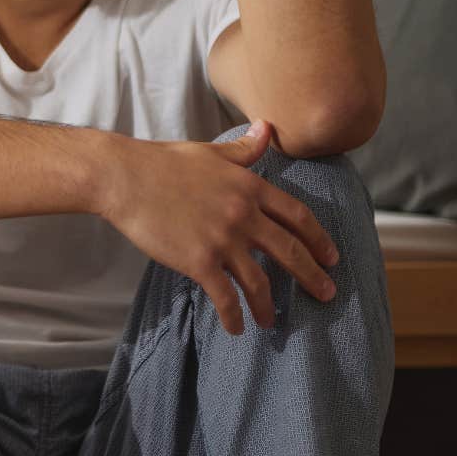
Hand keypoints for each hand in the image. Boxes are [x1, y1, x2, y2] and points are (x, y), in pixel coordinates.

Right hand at [99, 121, 339, 334]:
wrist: (124, 178)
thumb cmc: (163, 162)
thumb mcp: (210, 152)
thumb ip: (244, 148)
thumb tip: (268, 128)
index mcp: (249, 187)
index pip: (297, 216)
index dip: (319, 239)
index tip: (332, 257)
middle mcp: (243, 215)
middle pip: (290, 251)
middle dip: (312, 277)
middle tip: (327, 295)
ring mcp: (222, 240)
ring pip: (259, 281)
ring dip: (268, 305)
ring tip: (271, 321)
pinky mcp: (198, 261)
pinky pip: (224, 296)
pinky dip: (233, 315)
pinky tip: (235, 327)